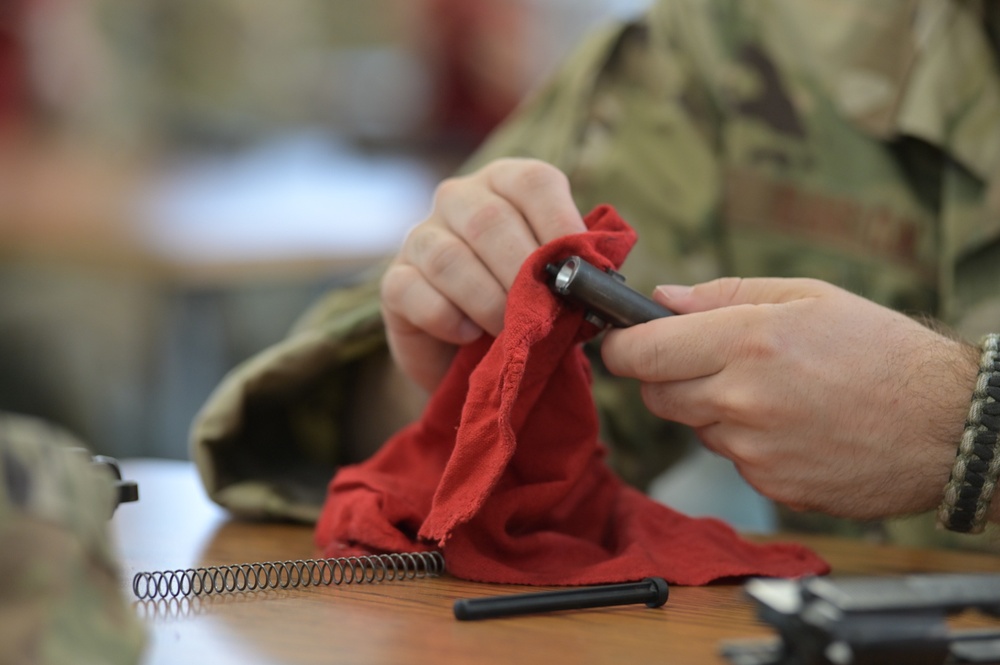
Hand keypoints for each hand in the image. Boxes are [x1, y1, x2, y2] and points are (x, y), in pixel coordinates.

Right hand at [381, 158, 585, 391]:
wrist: (472, 353)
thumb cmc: (524, 304)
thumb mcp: (554, 278)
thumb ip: (571, 267)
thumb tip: (597, 274)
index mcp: (507, 183)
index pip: (533, 182)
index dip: (560, 223)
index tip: (581, 269)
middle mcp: (459, 198)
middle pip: (490, 221)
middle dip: (523, 274)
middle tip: (545, 312)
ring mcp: (420, 236)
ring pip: (448, 258)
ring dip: (488, 301)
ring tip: (511, 331)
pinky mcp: (394, 281)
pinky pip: (414, 292)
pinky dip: (448, 318)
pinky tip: (469, 334)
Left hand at [600, 277, 978, 518]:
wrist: (947, 426)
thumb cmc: (883, 351)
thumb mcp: (807, 296)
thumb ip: (724, 295)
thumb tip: (662, 300)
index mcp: (747, 341)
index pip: (642, 353)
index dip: (620, 347)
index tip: (618, 342)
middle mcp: (741, 399)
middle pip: (655, 395)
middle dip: (663, 377)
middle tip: (701, 360)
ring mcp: (754, 450)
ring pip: (694, 427)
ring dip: (710, 408)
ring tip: (769, 390)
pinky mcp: (770, 486)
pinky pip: (732, 459)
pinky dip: (745, 442)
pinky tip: (790, 425)